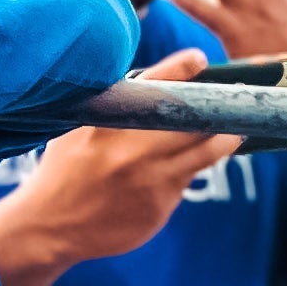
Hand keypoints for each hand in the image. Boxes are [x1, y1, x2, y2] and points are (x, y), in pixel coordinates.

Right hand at [0, 51, 239, 285]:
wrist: (49, 226)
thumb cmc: (65, 169)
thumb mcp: (77, 128)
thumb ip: (111, 107)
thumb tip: (153, 84)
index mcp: (107, 123)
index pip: (152, 87)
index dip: (179, 69)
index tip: (199, 59)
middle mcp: (132, 149)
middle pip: (191, 120)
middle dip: (218, 107)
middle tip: (237, 96)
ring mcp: (149, 179)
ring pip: (204, 152)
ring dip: (225, 138)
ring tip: (236, 130)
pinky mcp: (159, 206)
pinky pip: (186, 180)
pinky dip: (192, 168)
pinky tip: (196, 161)